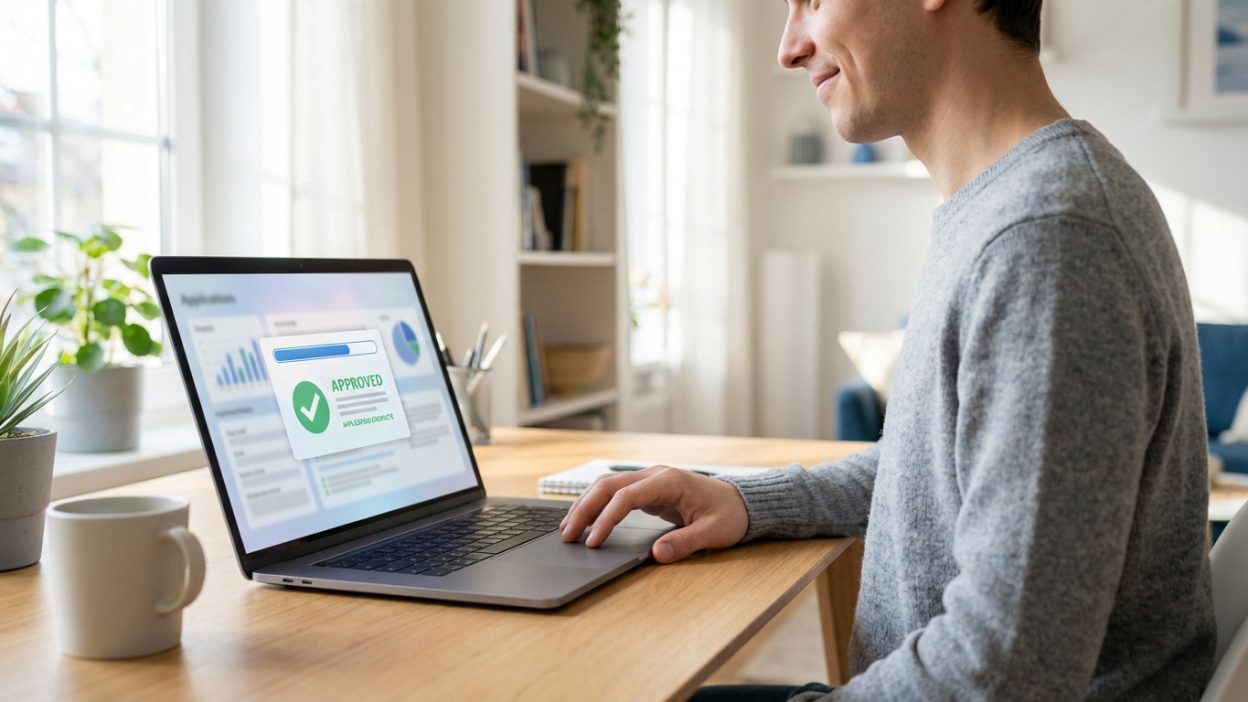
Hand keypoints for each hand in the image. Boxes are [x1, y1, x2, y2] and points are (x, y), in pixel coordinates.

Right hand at [559, 466, 749, 563]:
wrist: (741, 503)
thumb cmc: (729, 515)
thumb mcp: (713, 533)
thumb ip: (685, 543)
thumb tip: (658, 555)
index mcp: (669, 481)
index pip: (626, 495)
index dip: (606, 518)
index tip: (593, 541)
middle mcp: (654, 475)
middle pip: (608, 485)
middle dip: (584, 509)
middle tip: (567, 535)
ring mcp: (649, 480)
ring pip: (606, 485)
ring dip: (585, 504)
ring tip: (567, 529)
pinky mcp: (647, 489)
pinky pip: (614, 493)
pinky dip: (596, 505)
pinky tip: (584, 521)